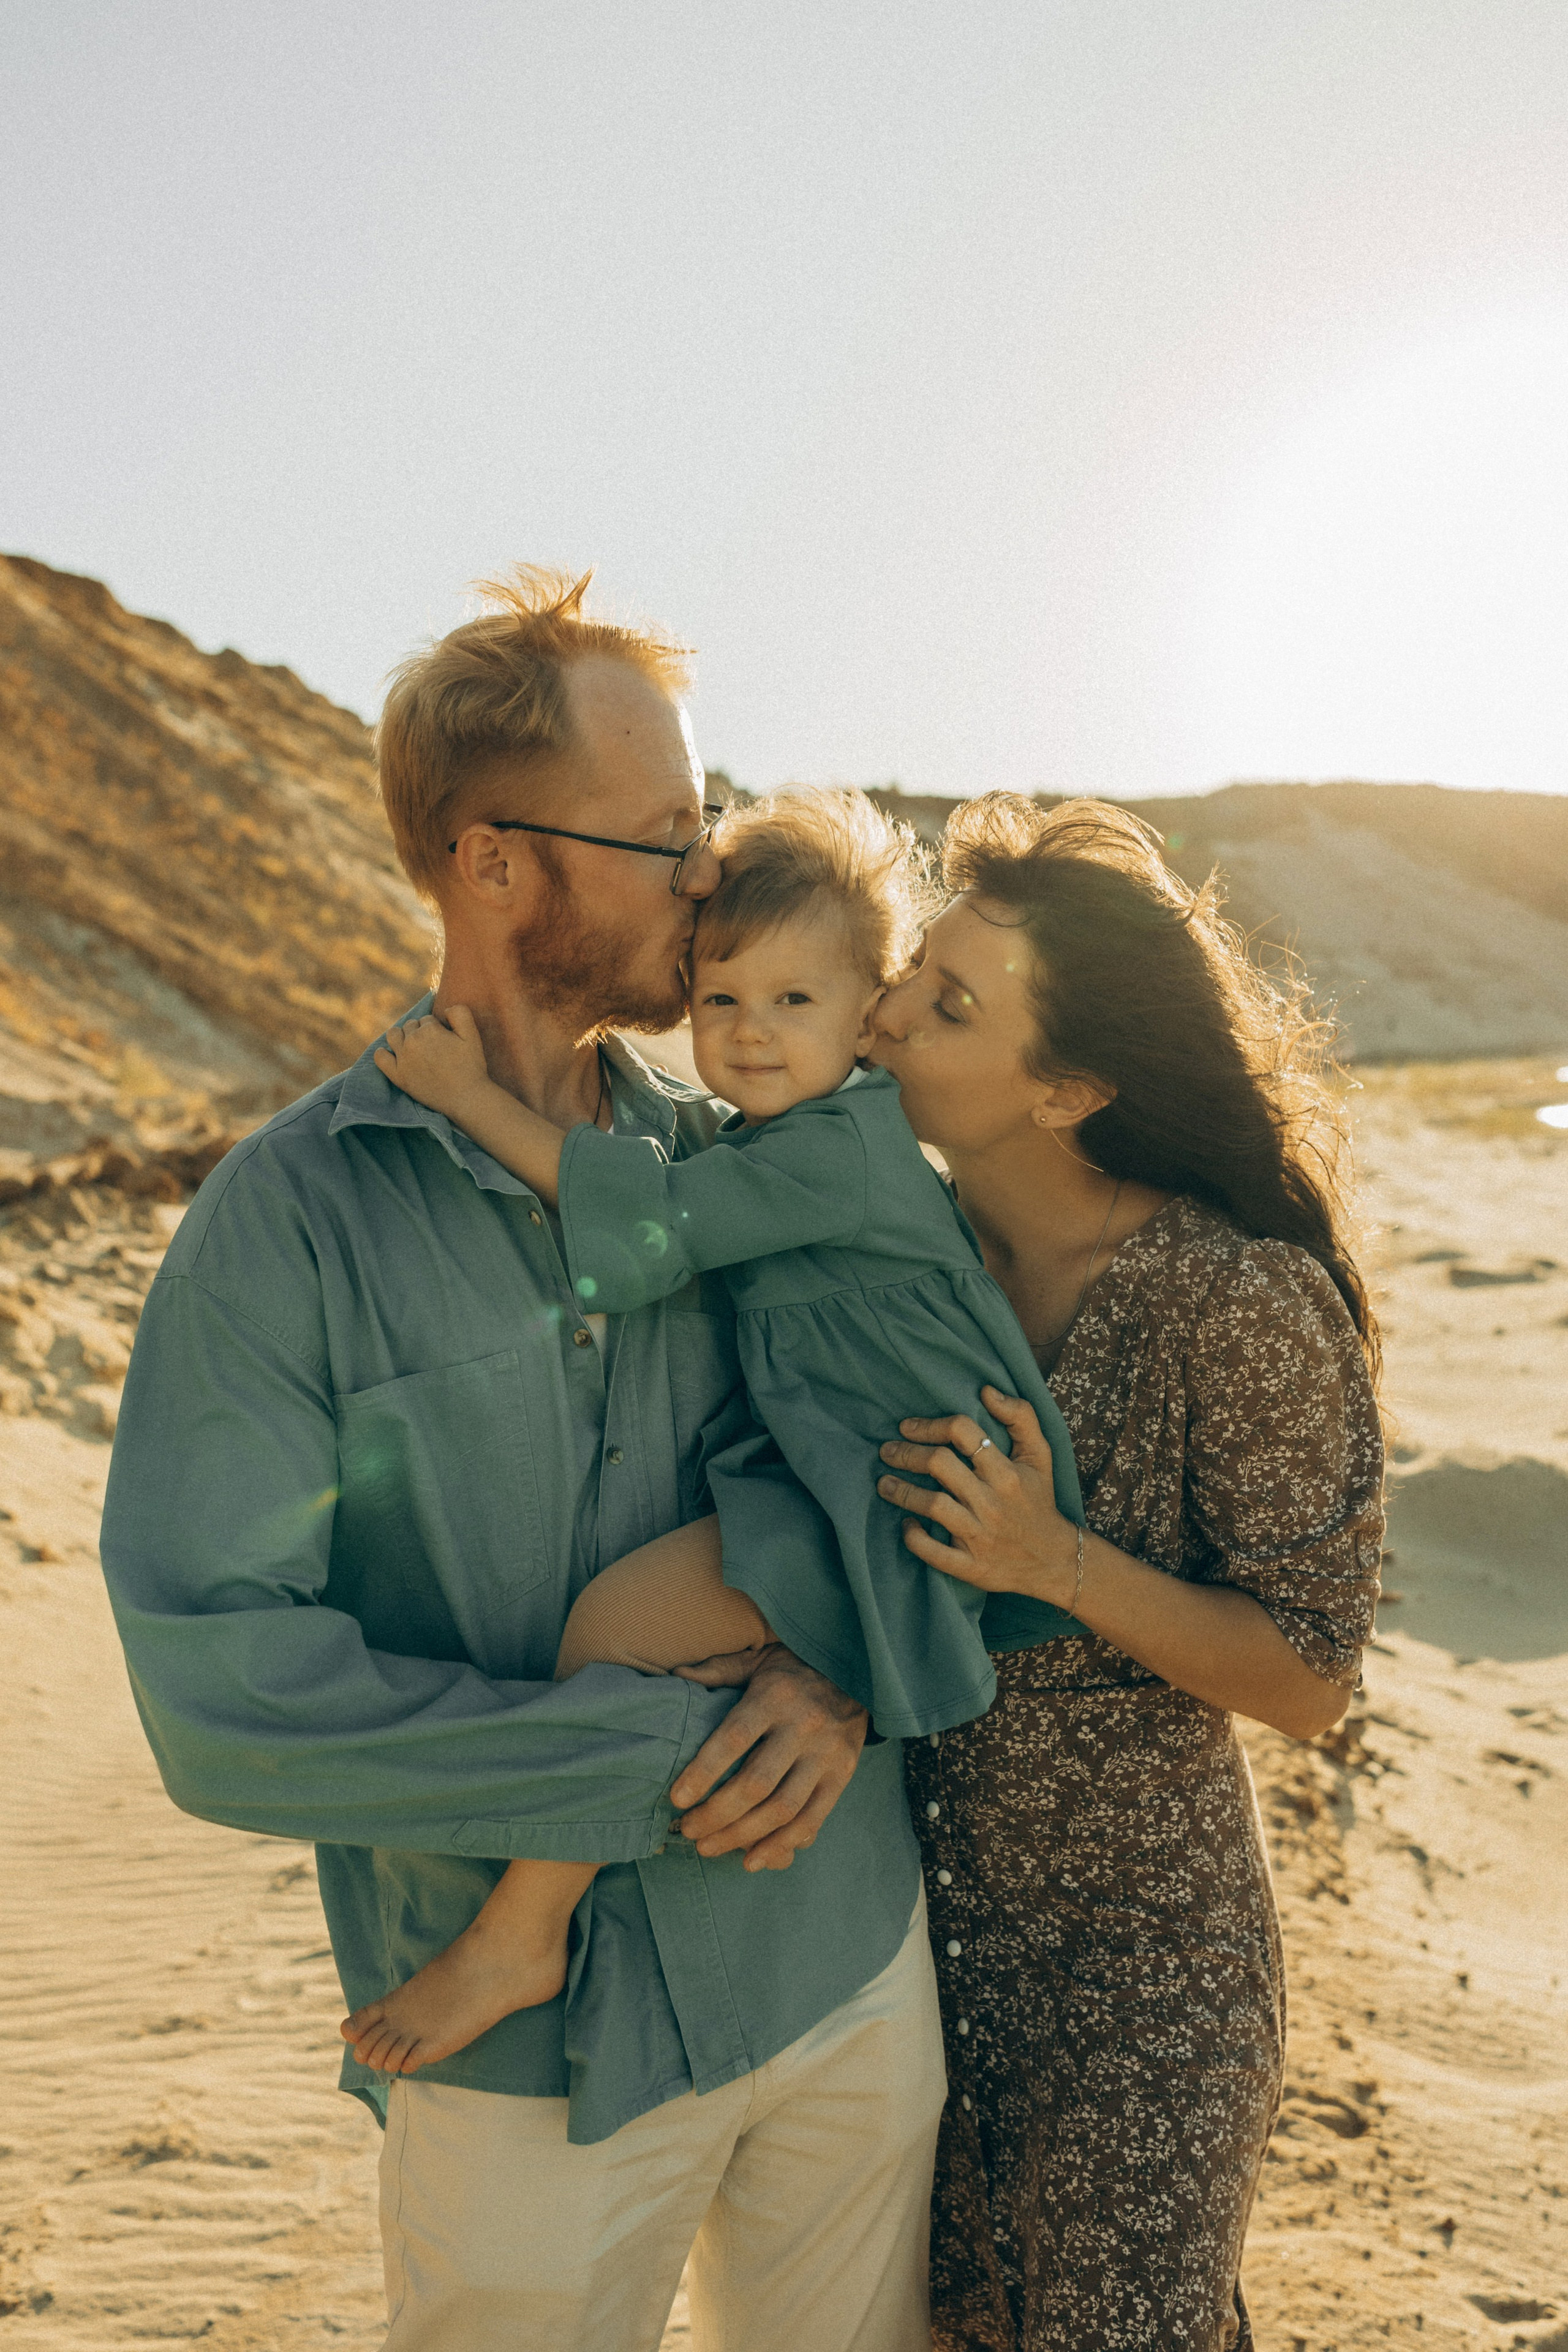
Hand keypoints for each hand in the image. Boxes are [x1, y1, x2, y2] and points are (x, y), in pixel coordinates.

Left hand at [374, 1005, 491, 1122]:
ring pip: (393, 1035)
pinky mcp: (397, 1075)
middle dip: (420, 1032)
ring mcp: (403, 1058)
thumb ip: (460, 1013)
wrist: (466, 1098)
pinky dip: (383, 1053)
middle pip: (410, 1026)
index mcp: (430, 1029)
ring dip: (401, 1036)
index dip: (437, 1028)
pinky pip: (380, 1057)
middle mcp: (413, 1041)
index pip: (427, 1020)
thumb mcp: (472, 1035)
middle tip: (434, 1048)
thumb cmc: (471, 1066)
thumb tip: (445, 1009)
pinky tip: (395, 1055)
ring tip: (414, 1047)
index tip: (445, 1041)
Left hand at [668, 1644, 868, 1872]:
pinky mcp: (842, 1775)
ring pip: (782, 1808)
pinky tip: (753, 1859)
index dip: (704, 1772)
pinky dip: (781, 1845)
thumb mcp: (757, 1660)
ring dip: (742, 1836)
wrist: (858, 1672)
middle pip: (756, 1783)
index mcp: (775, 1696)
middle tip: (689, 1830)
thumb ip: (718, 1671)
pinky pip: (812, 1819)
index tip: (677, 1798)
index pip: (734, 1739)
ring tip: (709, 1847)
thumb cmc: (795, 1669)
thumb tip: (676, 1673)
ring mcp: (826, 1754)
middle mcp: (803, 1726)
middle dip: (717, 1814)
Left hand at [877, 1385, 1078, 1604]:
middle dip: (906, 1454)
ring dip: (901, 1491)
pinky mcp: (971, 1566)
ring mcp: (981, 1535)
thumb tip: (987, 1391)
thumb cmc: (1039, 1501)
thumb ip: (1021, 1417)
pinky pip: (933, 1552)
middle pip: (939, 1464)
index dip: (930, 1425)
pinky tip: (906, 1524)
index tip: (907, 1427)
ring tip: (883, 1483)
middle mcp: (992, 1501)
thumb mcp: (1040, 1456)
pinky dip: (914, 1537)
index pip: (962, 1432)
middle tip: (886, 1451)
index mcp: (1008, 1472)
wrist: (1054, 1561)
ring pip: (932, 1506)